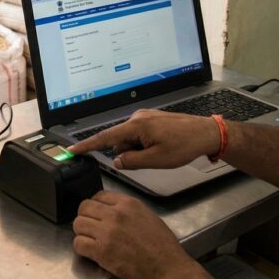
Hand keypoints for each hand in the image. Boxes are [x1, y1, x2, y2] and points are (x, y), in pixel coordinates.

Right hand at [68, 109, 218, 169]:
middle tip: (151, 159)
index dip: (87, 145)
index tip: (73, 149)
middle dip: (128, 153)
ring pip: (130, 139)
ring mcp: (145, 117)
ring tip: (161, 152)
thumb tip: (117, 161)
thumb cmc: (184, 146)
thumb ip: (132, 161)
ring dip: (138, 150)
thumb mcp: (157, 160)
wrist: (206, 133)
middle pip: (120, 140)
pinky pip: (139, 135)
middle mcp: (137, 117)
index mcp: (136, 126)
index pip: (105, 138)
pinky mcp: (152, 119)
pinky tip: (161, 147)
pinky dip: (144, 145)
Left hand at [73, 191, 211, 278]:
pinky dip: (81, 248)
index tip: (96, 214)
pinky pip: (78, 243)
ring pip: (78, 224)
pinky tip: (90, 251)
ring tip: (90, 240)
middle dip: (85, 217)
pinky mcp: (101, 251)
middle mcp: (115, 214)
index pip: (98, 196)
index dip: (95, 206)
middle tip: (90, 228)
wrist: (168, 269)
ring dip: (82, 232)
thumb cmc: (163, 246)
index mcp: (128, 204)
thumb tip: (111, 210)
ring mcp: (107, 232)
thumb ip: (128, 210)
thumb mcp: (148, 216)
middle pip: (84, 207)